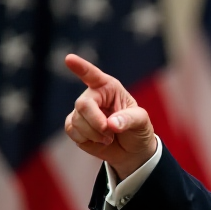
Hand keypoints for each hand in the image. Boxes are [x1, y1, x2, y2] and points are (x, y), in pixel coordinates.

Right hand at [63, 54, 156, 178]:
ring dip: (94, 134)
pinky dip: (86, 140)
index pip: (93, 75)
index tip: (69, 59)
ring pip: (76, 121)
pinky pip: (72, 131)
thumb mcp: (141, 122)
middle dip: (96, 122)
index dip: (81, 67)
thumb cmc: (138, 129)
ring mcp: (82, 111)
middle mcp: (93, 96)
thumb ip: (129, 120)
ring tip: (109, 138)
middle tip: (109, 133)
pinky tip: (98, 141)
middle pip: (83, 105)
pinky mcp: (74, 125)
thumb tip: (110, 124)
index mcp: (109, 87)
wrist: (132, 150)